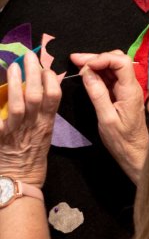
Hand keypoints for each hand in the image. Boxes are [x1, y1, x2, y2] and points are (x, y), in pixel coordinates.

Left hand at [0, 51, 60, 187]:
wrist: (19, 181)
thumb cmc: (32, 161)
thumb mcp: (43, 137)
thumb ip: (42, 116)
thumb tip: (43, 95)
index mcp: (46, 125)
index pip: (54, 98)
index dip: (51, 80)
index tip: (46, 68)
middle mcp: (34, 126)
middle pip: (37, 96)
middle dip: (34, 74)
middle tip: (30, 56)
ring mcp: (17, 131)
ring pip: (20, 104)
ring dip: (17, 83)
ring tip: (14, 66)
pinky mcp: (1, 136)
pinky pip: (0, 118)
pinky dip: (0, 104)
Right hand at [70, 51, 148, 183]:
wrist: (135, 154)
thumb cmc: (123, 141)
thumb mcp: (106, 119)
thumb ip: (98, 94)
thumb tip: (87, 72)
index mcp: (130, 92)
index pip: (121, 62)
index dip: (102, 58)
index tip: (84, 65)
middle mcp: (131, 88)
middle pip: (116, 61)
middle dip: (96, 58)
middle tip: (75, 60)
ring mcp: (127, 91)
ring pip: (113, 68)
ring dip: (95, 64)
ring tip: (77, 65)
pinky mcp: (123, 96)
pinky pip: (111, 79)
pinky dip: (98, 74)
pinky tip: (86, 75)